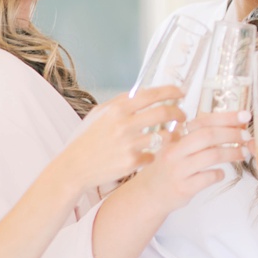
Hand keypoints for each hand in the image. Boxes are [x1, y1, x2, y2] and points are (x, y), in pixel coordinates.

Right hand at [53, 85, 185, 192]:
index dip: (171, 92)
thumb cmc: (87, 139)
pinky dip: (154, 153)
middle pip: (164, 113)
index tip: (180, 93)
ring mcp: (129, 145)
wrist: (75, 166)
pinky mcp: (132, 162)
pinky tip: (150, 153)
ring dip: (174, 134)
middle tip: (182, 115)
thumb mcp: (99, 114)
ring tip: (173, 135)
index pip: (151, 94)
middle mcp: (124, 125)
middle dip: (179, 112)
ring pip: (164, 135)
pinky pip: (153, 155)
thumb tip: (143, 92)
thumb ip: (120, 102)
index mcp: (117, 110)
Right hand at [132, 109, 245, 210]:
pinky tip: (221, 173)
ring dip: (231, 153)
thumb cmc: (166, 169)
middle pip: (208, 136)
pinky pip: (208, 178)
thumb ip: (195, 138)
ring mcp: (178, 170)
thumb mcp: (175, 148)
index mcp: (175, 138)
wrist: (147, 194)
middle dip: (231, 134)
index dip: (225, 117)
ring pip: (211, 156)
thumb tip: (228, 128)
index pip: (202, 121)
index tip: (243, 115)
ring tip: (243, 153)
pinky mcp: (183, 188)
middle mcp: (175, 151)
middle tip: (246, 135)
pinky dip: (219, 174)